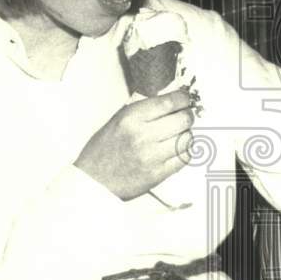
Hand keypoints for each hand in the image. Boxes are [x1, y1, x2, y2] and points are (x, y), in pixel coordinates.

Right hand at [74, 89, 194, 199]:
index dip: (183, 98)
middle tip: (184, 116)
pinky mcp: (158, 174)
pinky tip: (176, 149)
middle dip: (187, 115)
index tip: (185, 98)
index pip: (169, 102)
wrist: (93, 181)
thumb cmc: (103, 150)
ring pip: (187, 139)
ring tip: (178, 134)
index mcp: (131, 118)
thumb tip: (170, 99)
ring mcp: (152, 156)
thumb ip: (143, 109)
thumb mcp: (117, 120)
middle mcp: (143, 136)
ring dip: (186, 134)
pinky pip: (184, 158)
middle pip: (183, 119)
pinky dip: (184, 151)